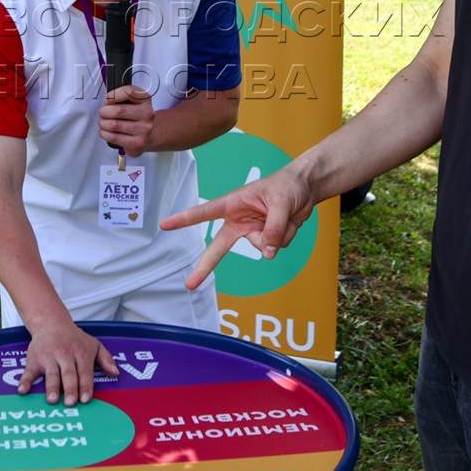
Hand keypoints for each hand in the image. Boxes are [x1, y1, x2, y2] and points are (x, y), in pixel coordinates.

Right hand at [20, 317, 119, 405]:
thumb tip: (116, 373)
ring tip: (52, 400)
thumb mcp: (94, 345)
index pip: (84, 372)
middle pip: (68, 374)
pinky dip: (25, 381)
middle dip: (70, 388)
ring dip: (51, 387)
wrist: (51, 323)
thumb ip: (106, 359)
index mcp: (80, 353)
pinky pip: (29, 371)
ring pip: (51, 374)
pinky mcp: (34, 359)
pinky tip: (22, 391)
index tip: (85, 399)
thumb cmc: (75, 339)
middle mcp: (64, 355)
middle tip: (71, 403)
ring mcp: (48, 357)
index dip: (85, 386)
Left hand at [98, 85, 154, 155]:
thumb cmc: (133, 116)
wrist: (146, 134)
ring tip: (103, 123)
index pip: (128, 92)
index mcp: (145, 99)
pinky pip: (114, 137)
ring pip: (114, 125)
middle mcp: (147, 113)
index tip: (108, 100)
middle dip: (104, 112)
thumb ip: (119, 96)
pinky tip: (106, 131)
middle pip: (118, 110)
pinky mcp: (138, 143)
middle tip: (102, 113)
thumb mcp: (130, 100)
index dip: (113, 95)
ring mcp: (144, 129)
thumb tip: (107, 99)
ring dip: (103, 123)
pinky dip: (104, 133)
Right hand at [161, 166, 315, 289]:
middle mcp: (239, 221)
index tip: (165, 225)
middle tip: (189, 284)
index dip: (184, 219)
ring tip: (285, 214)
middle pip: (218, 247)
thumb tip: (268, 253)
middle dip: (204, 266)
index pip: (204, 213)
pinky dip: (287, 235)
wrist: (305, 189)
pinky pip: (276, 247)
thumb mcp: (281, 202)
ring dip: (278, 233)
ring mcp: (252, 231)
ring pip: (262, 247)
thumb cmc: (287, 185)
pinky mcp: (266, 239)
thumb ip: (273, 228)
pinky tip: (289, 221)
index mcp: (233, 203)